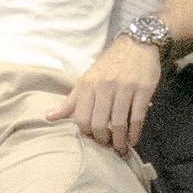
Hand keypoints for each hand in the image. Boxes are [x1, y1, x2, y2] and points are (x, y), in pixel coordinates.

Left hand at [68, 38, 158, 152]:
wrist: (136, 44)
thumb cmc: (109, 65)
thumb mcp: (86, 79)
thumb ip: (70, 101)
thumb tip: (49, 117)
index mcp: (88, 84)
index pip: (81, 118)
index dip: (86, 133)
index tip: (92, 139)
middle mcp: (104, 86)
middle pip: (100, 124)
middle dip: (103, 140)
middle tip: (107, 145)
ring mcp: (124, 88)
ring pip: (119, 123)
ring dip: (120, 141)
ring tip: (120, 148)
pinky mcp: (143, 89)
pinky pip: (137, 117)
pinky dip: (135, 133)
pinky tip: (133, 140)